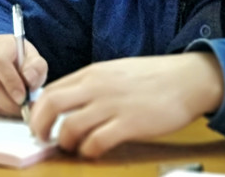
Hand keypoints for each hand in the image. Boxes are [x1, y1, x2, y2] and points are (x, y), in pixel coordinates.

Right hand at [0, 34, 47, 115]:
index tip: (23, 96)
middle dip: (9, 101)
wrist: (3, 59)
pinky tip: (10, 106)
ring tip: (20, 107)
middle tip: (25, 107)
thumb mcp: (34, 57)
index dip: (10, 81)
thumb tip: (29, 80)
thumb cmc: (20, 59)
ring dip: (5, 107)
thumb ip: (36, 67)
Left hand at [29, 52, 224, 157]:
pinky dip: (88, 151)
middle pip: (51, 105)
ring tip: (72, 148)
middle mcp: (97, 86)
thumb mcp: (114, 72)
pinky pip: (96, 142)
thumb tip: (67, 104)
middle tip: (42, 140)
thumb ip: (91, 86)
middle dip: (40, 126)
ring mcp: (112, 105)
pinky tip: (93, 152)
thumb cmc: (151, 78)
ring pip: (70, 127)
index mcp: (92, 73)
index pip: (51, 90)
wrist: (186, 80)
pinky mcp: (129, 124)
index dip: (38, 110)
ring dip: (65, 142)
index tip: (38, 124)